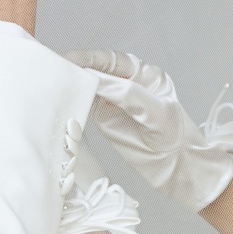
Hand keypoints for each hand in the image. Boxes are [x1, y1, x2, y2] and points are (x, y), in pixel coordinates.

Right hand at [65, 50, 232, 211]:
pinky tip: (59, 102)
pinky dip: (73, 103)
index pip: (111, 61)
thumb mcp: (157, 114)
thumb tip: (96, 79)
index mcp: (144, 74)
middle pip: (96, 70)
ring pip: (88, 87)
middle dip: (74, 68)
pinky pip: (86, 106)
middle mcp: (127, 84)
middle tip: (50, 69)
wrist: (183, 174)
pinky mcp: (106, 120)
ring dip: (71, 85)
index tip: (67, 61)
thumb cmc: (178, 140)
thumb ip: (128, 95)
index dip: (89, 59)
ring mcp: (115, 102)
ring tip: (48, 83)